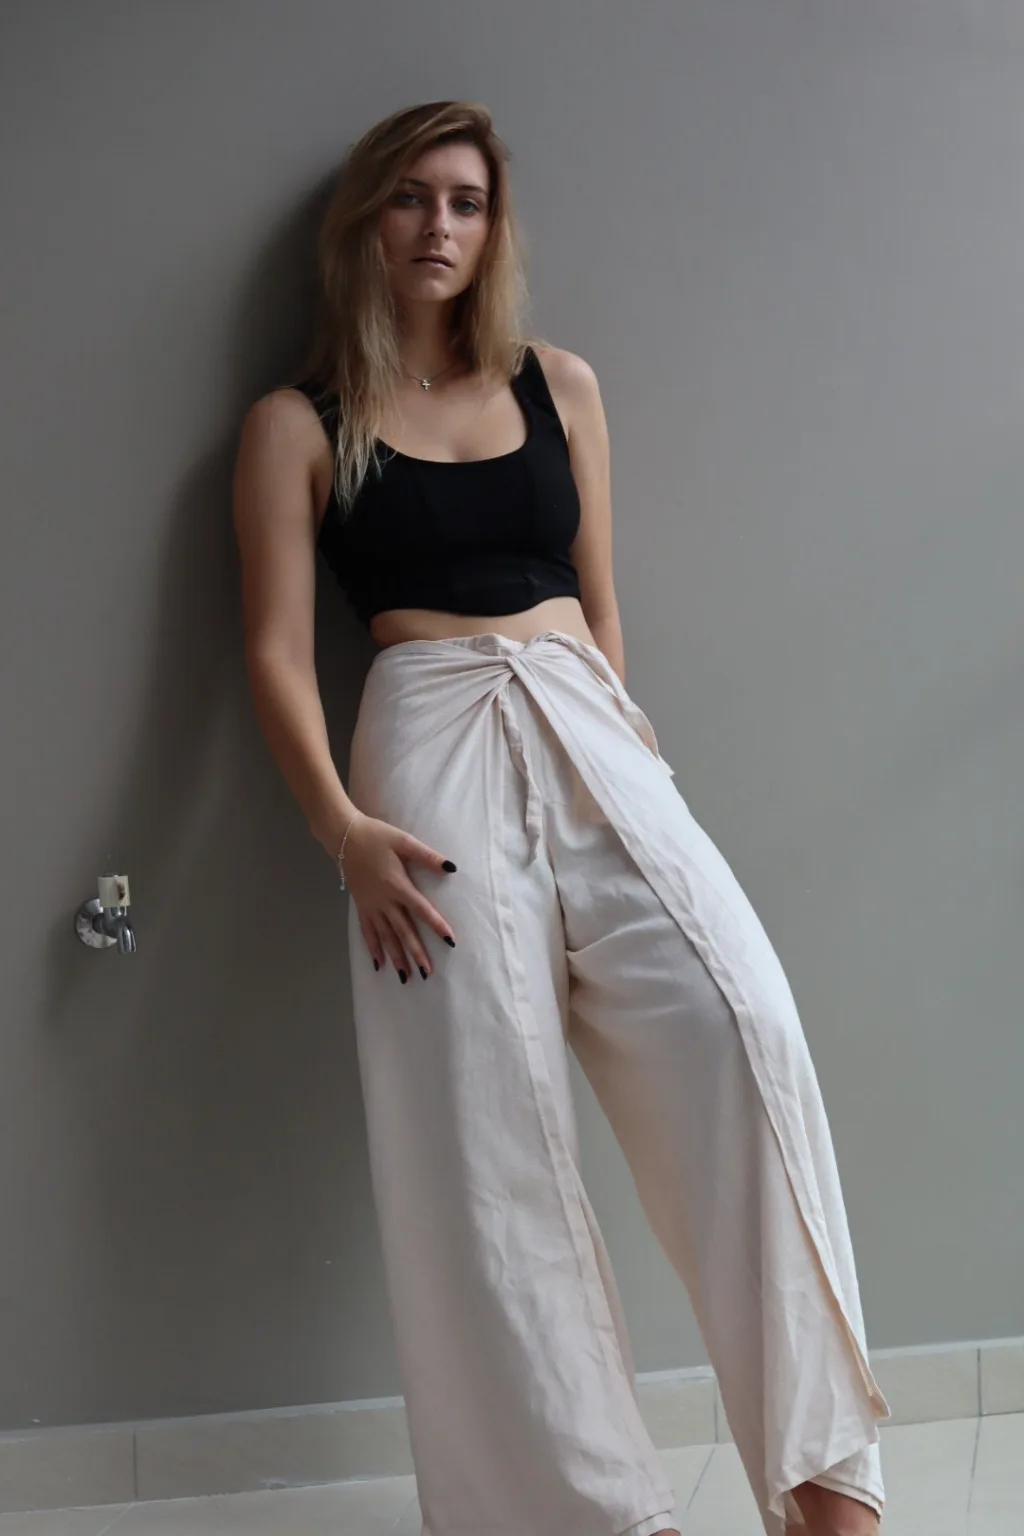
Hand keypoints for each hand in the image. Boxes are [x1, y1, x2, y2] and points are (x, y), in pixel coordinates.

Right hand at [340, 814, 457, 981]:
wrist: (344, 836)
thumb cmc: (377, 836)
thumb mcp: (404, 841)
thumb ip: (427, 856)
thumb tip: (452, 868)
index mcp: (397, 884)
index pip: (421, 909)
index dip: (437, 925)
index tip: (450, 941)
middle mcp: (384, 900)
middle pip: (403, 931)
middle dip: (415, 952)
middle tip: (426, 973)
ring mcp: (371, 906)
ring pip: (385, 936)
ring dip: (396, 957)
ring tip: (406, 976)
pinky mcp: (361, 906)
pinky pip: (367, 932)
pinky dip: (373, 948)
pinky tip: (379, 964)